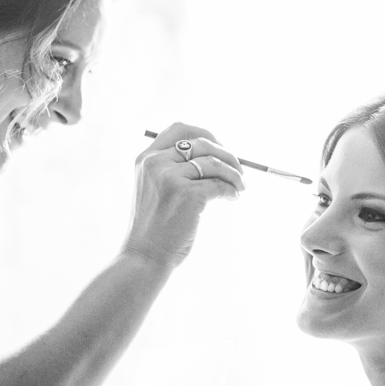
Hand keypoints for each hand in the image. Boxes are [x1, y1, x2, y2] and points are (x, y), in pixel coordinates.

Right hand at [124, 123, 244, 267]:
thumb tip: (218, 154)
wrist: (144, 257)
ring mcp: (169, 177)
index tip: (219, 148)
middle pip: (202, 142)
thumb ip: (173, 169)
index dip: (205, 134)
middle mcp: (155, 163)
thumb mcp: (154, 190)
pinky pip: (220, 184)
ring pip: (214, 162)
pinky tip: (233, 198)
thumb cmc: (154, 228)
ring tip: (240, 187)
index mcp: (146, 158)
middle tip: (239, 170)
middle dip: (227, 154)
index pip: (180, 129)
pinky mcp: (186, 194)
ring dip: (234, 174)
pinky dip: (232, 190)